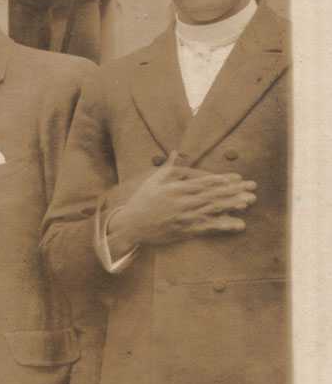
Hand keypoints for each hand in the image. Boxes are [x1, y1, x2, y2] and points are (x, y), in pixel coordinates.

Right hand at [107, 154, 256, 249]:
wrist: (132, 226)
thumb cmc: (142, 201)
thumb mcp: (153, 181)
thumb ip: (168, 167)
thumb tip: (177, 152)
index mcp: (175, 189)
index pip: (203, 183)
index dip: (222, 180)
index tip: (238, 178)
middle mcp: (182, 202)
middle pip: (213, 195)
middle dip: (234, 191)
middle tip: (252, 187)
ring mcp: (185, 217)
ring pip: (213, 210)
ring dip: (233, 205)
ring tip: (249, 201)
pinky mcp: (186, 231)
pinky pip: (208, 228)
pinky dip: (224, 225)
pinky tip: (238, 224)